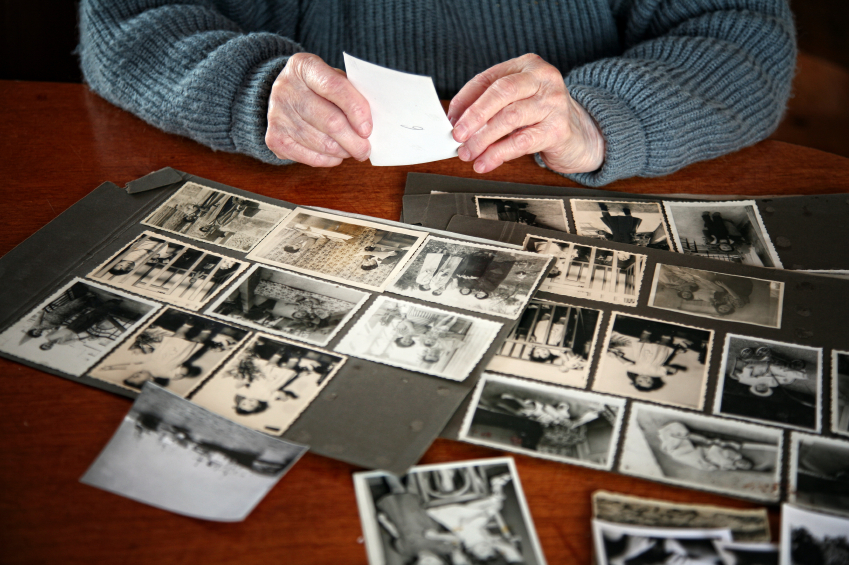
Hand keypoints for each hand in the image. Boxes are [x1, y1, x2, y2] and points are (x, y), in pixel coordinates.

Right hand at [266, 53, 371, 165]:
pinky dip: (329, 159)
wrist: (283, 96)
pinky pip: (310, 157)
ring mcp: (277, 114)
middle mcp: (286, 88)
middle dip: (353, 140)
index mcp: (304, 66)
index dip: (355, 110)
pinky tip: (336, 154)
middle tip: (366, 149)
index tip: (368, 129)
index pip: (334, 87)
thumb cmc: (318, 89)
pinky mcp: (274, 138)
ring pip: (322, 143)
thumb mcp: (334, 78)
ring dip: (343, 151)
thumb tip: (369, 127)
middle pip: (329, 121)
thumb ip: (352, 95)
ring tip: (352, 150)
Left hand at [447, 54, 604, 174]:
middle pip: (501, 93)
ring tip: (468, 153)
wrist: (581, 135)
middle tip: (457, 135)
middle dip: (474, 116)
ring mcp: (554, 103)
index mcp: (528, 66)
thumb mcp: (516, 101)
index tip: (450, 118)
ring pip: (509, 118)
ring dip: (482, 139)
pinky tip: (485, 162)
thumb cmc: (542, 115)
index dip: (465, 99)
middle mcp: (544, 79)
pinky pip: (521, 142)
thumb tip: (455, 120)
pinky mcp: (558, 129)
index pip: (488, 78)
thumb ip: (488, 105)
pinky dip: (498, 154)